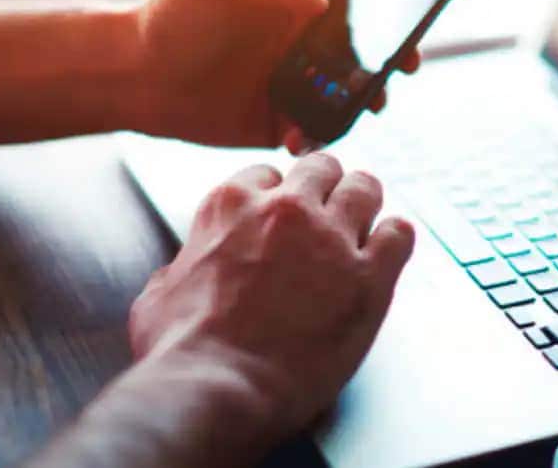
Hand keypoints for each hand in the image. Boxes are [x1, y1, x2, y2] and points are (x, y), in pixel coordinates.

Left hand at [126, 0, 419, 152]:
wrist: (135, 72)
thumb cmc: (173, 8)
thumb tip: (318, 2)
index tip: (413, 4)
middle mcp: (308, 37)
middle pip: (374, 41)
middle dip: (398, 52)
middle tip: (404, 64)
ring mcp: (300, 81)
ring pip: (357, 91)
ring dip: (370, 97)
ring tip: (367, 103)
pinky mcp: (284, 120)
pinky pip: (321, 130)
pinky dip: (321, 133)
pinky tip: (297, 131)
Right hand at [127, 154, 415, 438]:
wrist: (216, 389)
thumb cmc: (181, 351)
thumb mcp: (158, 294)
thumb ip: (179, 270)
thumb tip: (180, 273)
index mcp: (231, 206)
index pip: (267, 174)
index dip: (277, 196)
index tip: (282, 215)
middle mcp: (286, 210)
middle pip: (322, 168)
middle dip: (325, 186)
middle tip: (328, 211)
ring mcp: (332, 239)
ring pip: (365, 188)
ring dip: (364, 203)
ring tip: (365, 222)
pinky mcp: (369, 277)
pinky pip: (400, 234)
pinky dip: (395, 239)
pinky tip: (387, 252)